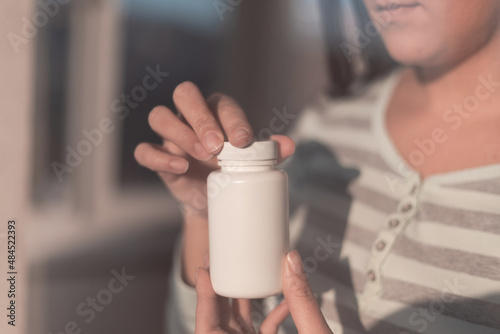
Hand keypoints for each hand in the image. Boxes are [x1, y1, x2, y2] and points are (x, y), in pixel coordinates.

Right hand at [134, 81, 294, 215]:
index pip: (219, 102)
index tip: (243, 141)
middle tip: (217, 145)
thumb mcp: (253, 162)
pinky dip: (159, 157)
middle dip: (200, 117)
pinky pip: (145, 150)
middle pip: (185, 95)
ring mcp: (171, 136)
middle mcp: (190, 118)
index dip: (231, 119)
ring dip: (180, 133)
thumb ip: (270, 151)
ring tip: (202, 156)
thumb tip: (290, 144)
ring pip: (160, 116)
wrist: (215, 201)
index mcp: (216, 112)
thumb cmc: (234, 172)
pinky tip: (179, 166)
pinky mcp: (159, 157)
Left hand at [195, 250, 332, 333]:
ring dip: (245, 298)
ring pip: (242, 325)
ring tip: (247, 269)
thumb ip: (301, 303)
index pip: (207, 325)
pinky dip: (271, 315)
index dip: (204, 293)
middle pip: (222, 320)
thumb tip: (291, 261)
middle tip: (222, 258)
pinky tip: (282, 299)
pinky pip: (264, 333)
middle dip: (222, 288)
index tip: (205, 266)